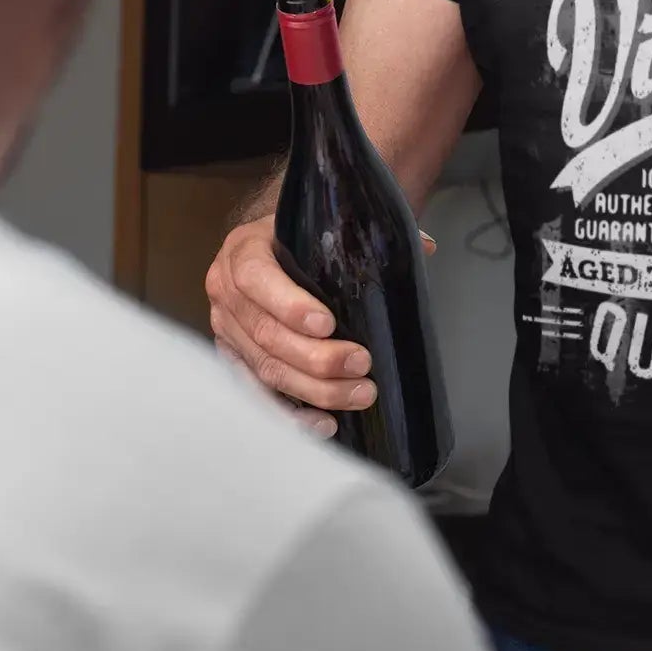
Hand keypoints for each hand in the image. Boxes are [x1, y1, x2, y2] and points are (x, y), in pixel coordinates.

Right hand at [205, 217, 436, 436]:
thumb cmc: (301, 240)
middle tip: (362, 364)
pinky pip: (259, 394)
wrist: (267, 248)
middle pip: (266, 334)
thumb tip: (424, 246)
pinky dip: (292, 414)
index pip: (257, 279)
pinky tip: (324, 423)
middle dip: (316, 357)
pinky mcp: (235, 360)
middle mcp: (227, 292)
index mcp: (244, 251)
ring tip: (359, 394)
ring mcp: (227, 330)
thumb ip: (367, 234)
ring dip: (314, 389)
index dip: (290, 306)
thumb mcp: (322, 226)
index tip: (329, 324)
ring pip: (265, 368)